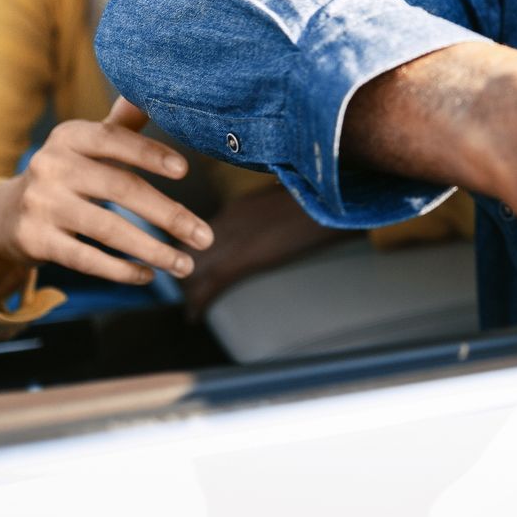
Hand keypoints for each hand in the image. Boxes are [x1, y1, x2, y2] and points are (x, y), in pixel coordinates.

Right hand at [0, 99, 214, 294]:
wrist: (4, 215)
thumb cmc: (65, 173)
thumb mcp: (85, 145)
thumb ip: (121, 125)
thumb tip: (155, 92)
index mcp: (69, 137)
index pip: (113, 140)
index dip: (149, 153)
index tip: (185, 170)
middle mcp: (51, 167)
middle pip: (120, 188)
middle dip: (168, 215)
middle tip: (205, 237)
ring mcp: (41, 205)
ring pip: (107, 229)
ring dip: (152, 250)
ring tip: (186, 265)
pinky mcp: (34, 241)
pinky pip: (85, 258)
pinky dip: (120, 270)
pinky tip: (148, 275)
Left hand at [180, 186, 341, 317]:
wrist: (331, 204)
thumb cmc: (319, 201)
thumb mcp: (287, 202)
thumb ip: (270, 211)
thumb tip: (270, 221)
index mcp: (238, 207)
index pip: (196, 231)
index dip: (190, 251)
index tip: (190, 264)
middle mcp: (228, 221)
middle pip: (187, 249)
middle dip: (184, 270)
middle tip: (185, 289)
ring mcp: (233, 239)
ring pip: (194, 268)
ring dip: (190, 288)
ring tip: (191, 305)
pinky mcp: (244, 259)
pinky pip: (210, 285)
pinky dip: (200, 303)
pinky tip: (194, 316)